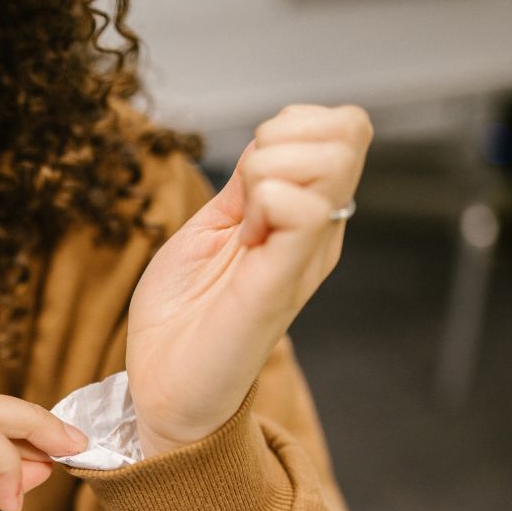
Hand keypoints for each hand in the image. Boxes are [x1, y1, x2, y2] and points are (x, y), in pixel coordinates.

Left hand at [126, 104, 372, 455]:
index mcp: (303, 215)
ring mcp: (307, 254)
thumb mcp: (210, 227)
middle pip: (347, 130)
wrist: (164, 383)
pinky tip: (242, 242)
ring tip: (242, 226)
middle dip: (280, 139)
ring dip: (268, 170)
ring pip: (332, 156)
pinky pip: (303, 207)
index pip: (339, 127)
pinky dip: (261, 202)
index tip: (244, 184)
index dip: (288, 127)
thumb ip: (244, 185)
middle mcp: (318, 231)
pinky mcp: (282, 280)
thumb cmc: (181, 314)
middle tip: (243, 200)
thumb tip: (271, 138)